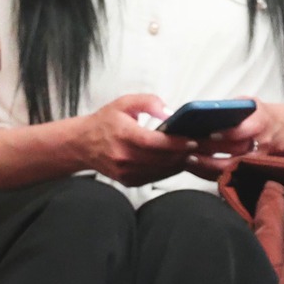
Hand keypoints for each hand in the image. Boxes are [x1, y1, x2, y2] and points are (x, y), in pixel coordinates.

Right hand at [74, 94, 196, 185]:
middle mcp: (123, 156)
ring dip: (180, 163)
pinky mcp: (128, 181)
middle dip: (184, 153)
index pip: (153, 142)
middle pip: (161, 158)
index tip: (193, 140)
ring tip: (195, 154)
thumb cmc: (105, 122)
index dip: (175, 143)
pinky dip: (170, 170)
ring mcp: (125, 171)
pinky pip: (156, 177)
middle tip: (202, 147)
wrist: (81, 144)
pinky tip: (179, 161)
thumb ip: (149, 102)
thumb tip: (169, 112)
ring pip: (161, 170)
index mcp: (122, 134)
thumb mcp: (124, 103)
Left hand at [181, 101, 283, 178]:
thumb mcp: (252, 104)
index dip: (227, 133)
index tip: (210, 133)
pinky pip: (231, 174)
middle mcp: (262, 143)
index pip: (244, 130)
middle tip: (188, 147)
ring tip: (188, 159)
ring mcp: (259, 159)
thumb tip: (202, 112)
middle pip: (235, 152)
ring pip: (232, 167)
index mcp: (262, 122)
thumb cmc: (264, 114)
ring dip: (208, 165)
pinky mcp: (254, 170)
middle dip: (210, 151)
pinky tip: (196, 168)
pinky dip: (212, 173)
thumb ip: (231, 108)